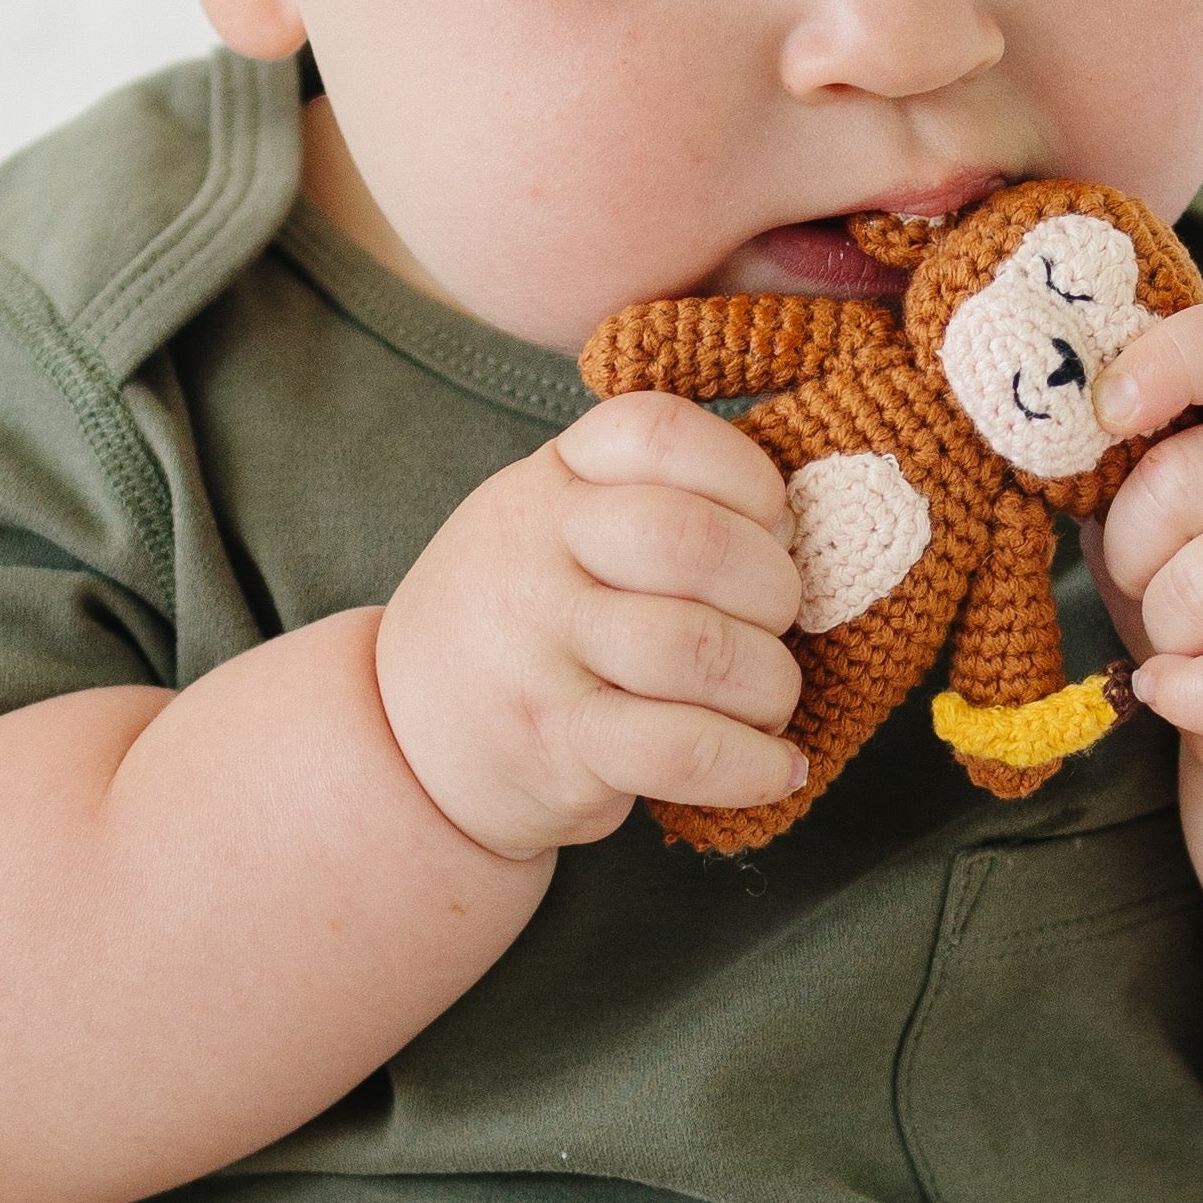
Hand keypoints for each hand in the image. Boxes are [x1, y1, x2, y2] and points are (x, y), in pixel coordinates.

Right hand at [374, 395, 806, 858]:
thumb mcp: (552, 524)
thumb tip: (795, 526)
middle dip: (773, 589)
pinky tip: (777, 769)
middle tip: (777, 624)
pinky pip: (683, 747)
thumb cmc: (519, 621)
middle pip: (692, 542)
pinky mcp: (558, 742)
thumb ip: (645, 498)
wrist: (406, 737)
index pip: (658, 433)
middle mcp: (535, 554)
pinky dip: (754, 764)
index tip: (770, 525)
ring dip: (770, 684)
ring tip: (769, 701)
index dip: (746, 476)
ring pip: (700, 648)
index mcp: (549, 482)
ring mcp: (540, 650)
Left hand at [1092, 298, 1202, 807]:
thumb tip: (1039, 432)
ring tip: (1189, 639)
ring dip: (1163, 631)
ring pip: (1202, 588)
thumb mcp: (1181, 507)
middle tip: (1146, 579)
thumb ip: (1131, 459)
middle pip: (1179, 482)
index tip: (1105, 409)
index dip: (1167, 363)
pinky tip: (1181, 690)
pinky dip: (1190, 694)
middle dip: (1128, 550)